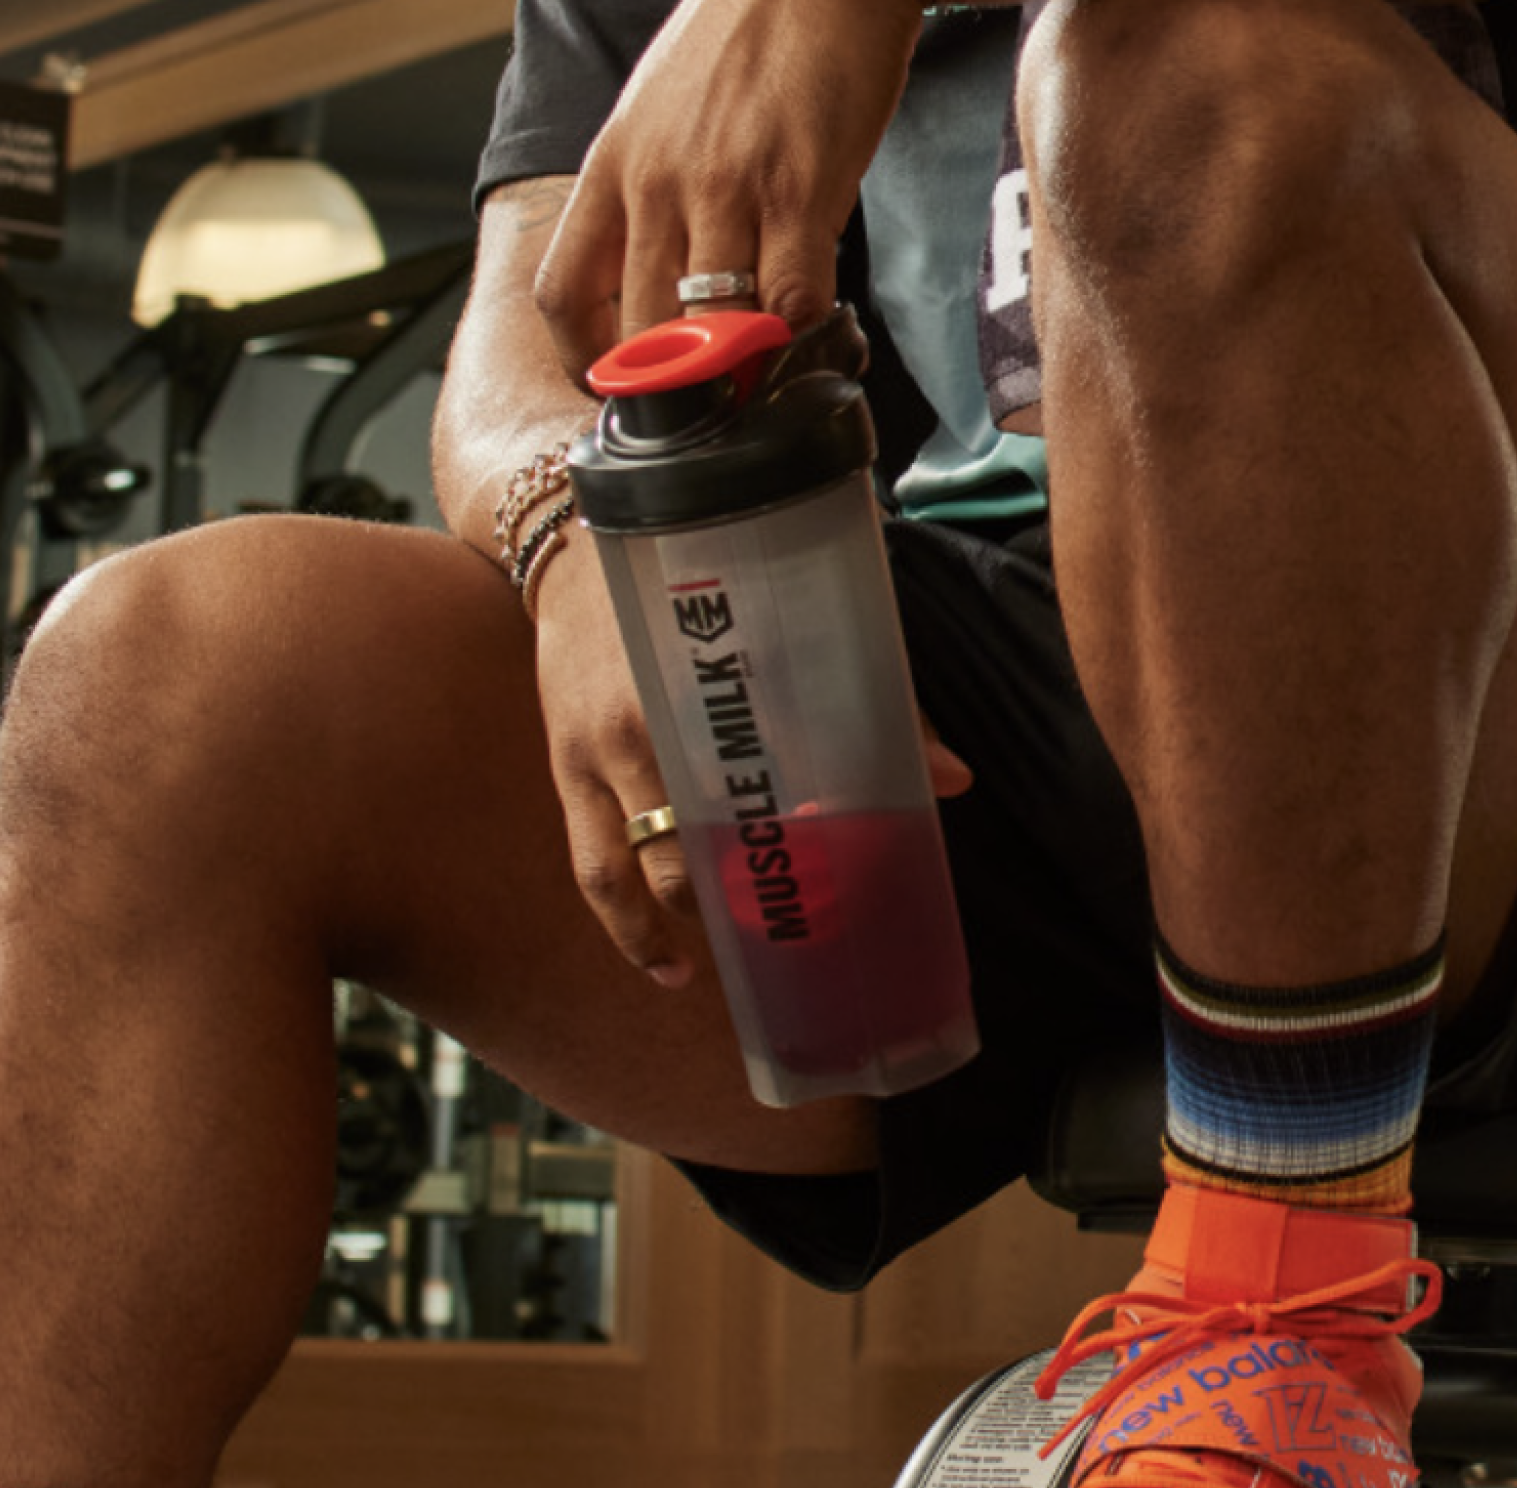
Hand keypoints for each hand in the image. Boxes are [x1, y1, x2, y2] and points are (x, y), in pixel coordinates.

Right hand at [531, 527, 976, 986]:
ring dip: (679, 926)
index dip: (819, 834)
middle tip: (806, 935)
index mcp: (716, 676)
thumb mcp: (787, 609)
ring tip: (720, 970)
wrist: (577, 546)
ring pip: (639, 865)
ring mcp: (599, 751)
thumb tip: (949, 778)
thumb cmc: (701, 574)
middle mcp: (651, 721)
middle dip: (750, 894)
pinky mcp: (567, 768)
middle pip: (703, 835)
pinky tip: (665, 961)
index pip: (781, 770)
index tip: (860, 881)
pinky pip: (594, 864)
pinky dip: (626, 922)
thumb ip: (868, 687)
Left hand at [535, 0, 928, 362]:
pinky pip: (792, 300)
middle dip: (676, 387)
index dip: (587, 361)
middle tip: (716, 405)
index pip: (560, 295)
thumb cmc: (758, 21)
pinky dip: (806, 332)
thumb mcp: (668, 98)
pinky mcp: (801, 184)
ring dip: (744, 367)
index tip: (628, 389)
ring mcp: (726, 186)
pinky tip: (821, 321)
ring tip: (771, 373)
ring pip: (713, 331)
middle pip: (639, 335)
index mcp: (613, 162)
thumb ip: (658, 178)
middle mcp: (655, 181)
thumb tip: (667, 260)